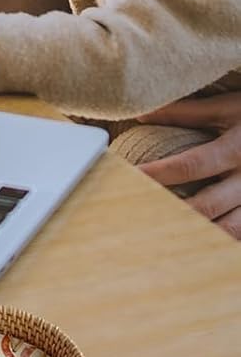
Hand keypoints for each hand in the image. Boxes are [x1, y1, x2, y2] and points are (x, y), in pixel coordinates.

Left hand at [138, 94, 240, 239]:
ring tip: (158, 241)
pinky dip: (217, 242)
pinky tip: (191, 248)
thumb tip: (141, 112)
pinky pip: (240, 235)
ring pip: (227, 229)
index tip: (126, 180)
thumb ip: (188, 112)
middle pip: (205, 205)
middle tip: (134, 220)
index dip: (157, 175)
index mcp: (237, 149)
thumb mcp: (231, 108)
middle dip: (169, 213)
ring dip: (193, 236)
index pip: (190, 166)